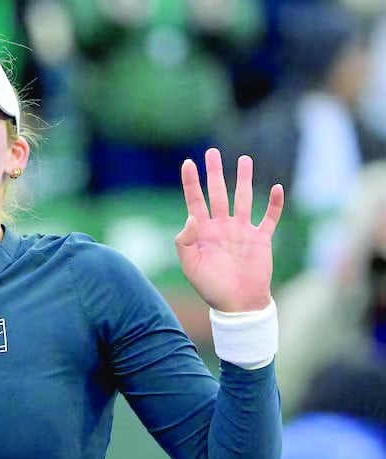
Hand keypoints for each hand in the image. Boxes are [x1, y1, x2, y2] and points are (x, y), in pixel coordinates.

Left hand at [176, 148, 283, 311]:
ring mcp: (242, 231)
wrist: (238, 303)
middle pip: (218, 193)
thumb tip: (191, 217)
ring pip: (243, 198)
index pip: (195, 201)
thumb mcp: (190, 265)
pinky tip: (277, 188)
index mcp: (203, 232)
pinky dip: (275, 204)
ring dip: (243, 180)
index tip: (188, 163)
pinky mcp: (261, 238)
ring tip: (244, 159)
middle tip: (212, 152)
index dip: (191, 182)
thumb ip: (186, 241)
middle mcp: (222, 226)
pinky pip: (269, 217)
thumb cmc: (211, 287)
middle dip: (215, 173)